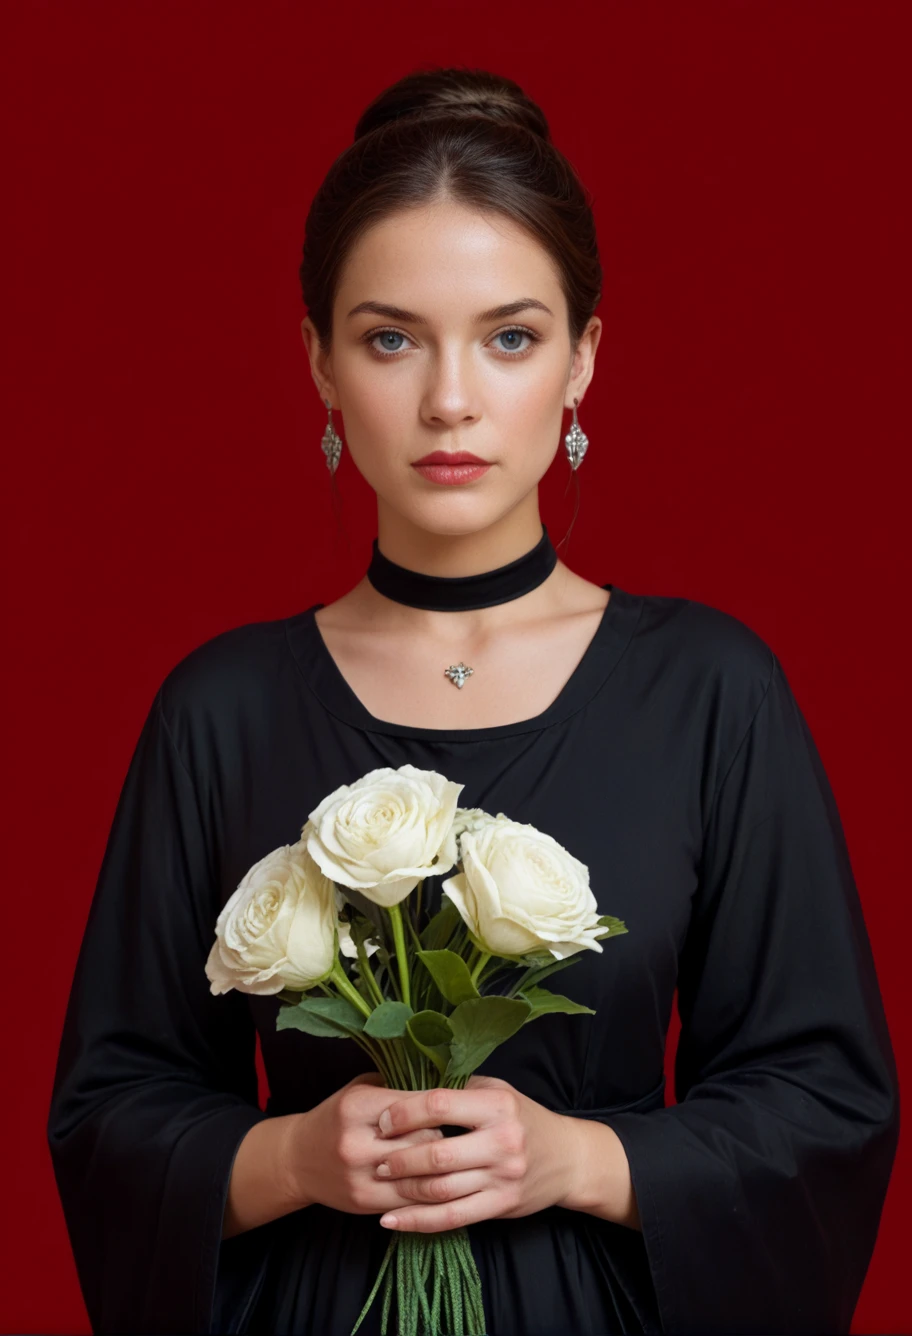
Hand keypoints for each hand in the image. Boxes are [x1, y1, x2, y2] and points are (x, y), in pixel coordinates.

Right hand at [283, 1071, 447, 1216]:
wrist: (297, 1160)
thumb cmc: (337, 1118)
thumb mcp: (360, 1090)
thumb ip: (398, 1087)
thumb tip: (446, 1085)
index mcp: (358, 1106)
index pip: (417, 1105)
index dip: (441, 1108)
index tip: (453, 1108)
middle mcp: (357, 1141)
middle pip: (424, 1140)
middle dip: (445, 1137)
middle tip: (455, 1134)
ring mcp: (360, 1175)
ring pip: (421, 1173)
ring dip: (441, 1167)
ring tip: (452, 1158)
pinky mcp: (365, 1201)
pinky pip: (411, 1199)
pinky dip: (430, 1191)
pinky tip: (440, 1181)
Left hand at [369, 1074, 581, 1232]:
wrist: (568, 1158)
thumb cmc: (523, 1117)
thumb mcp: (497, 1091)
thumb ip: (458, 1088)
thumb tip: (406, 1083)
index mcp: (497, 1105)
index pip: (440, 1104)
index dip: (405, 1113)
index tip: (382, 1120)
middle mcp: (502, 1141)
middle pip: (438, 1154)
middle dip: (399, 1157)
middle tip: (376, 1157)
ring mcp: (503, 1177)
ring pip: (442, 1189)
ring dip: (404, 1188)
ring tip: (381, 1181)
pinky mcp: (501, 1206)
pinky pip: (452, 1218)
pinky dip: (417, 1222)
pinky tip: (392, 1220)